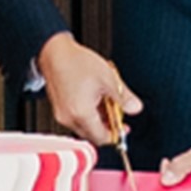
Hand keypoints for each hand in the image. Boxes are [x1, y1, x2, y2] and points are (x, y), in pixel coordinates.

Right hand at [34, 33, 144, 157]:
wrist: (55, 52)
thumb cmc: (77, 63)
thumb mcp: (108, 79)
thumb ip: (124, 97)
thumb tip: (135, 108)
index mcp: (82, 113)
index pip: (102, 138)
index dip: (116, 134)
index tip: (123, 127)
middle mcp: (69, 118)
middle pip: (93, 135)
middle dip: (107, 127)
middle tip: (116, 114)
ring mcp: (62, 114)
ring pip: (84, 127)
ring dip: (97, 120)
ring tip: (105, 102)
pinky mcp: (59, 109)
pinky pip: (76, 119)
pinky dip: (87, 114)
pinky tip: (94, 100)